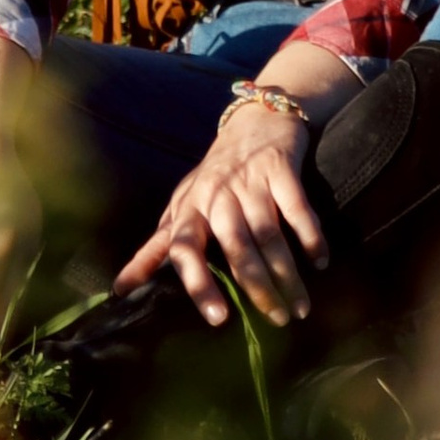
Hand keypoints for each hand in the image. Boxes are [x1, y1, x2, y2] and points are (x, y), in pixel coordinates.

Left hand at [113, 47, 353, 328]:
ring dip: (287, 275)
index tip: (217, 319)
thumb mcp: (184, 204)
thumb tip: (121, 287)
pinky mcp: (281, 167)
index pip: (184, 248)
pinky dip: (310, 237)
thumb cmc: (215, 173)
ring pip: (268, 236)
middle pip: (236, 248)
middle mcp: (217, 194)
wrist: (256, 118)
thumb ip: (159, 246)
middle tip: (278, 322)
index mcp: (190, 207)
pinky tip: (319, 262)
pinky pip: (297, 209)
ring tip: (301, 307)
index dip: (197, 283)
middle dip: (258, 288)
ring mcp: (250, 180)